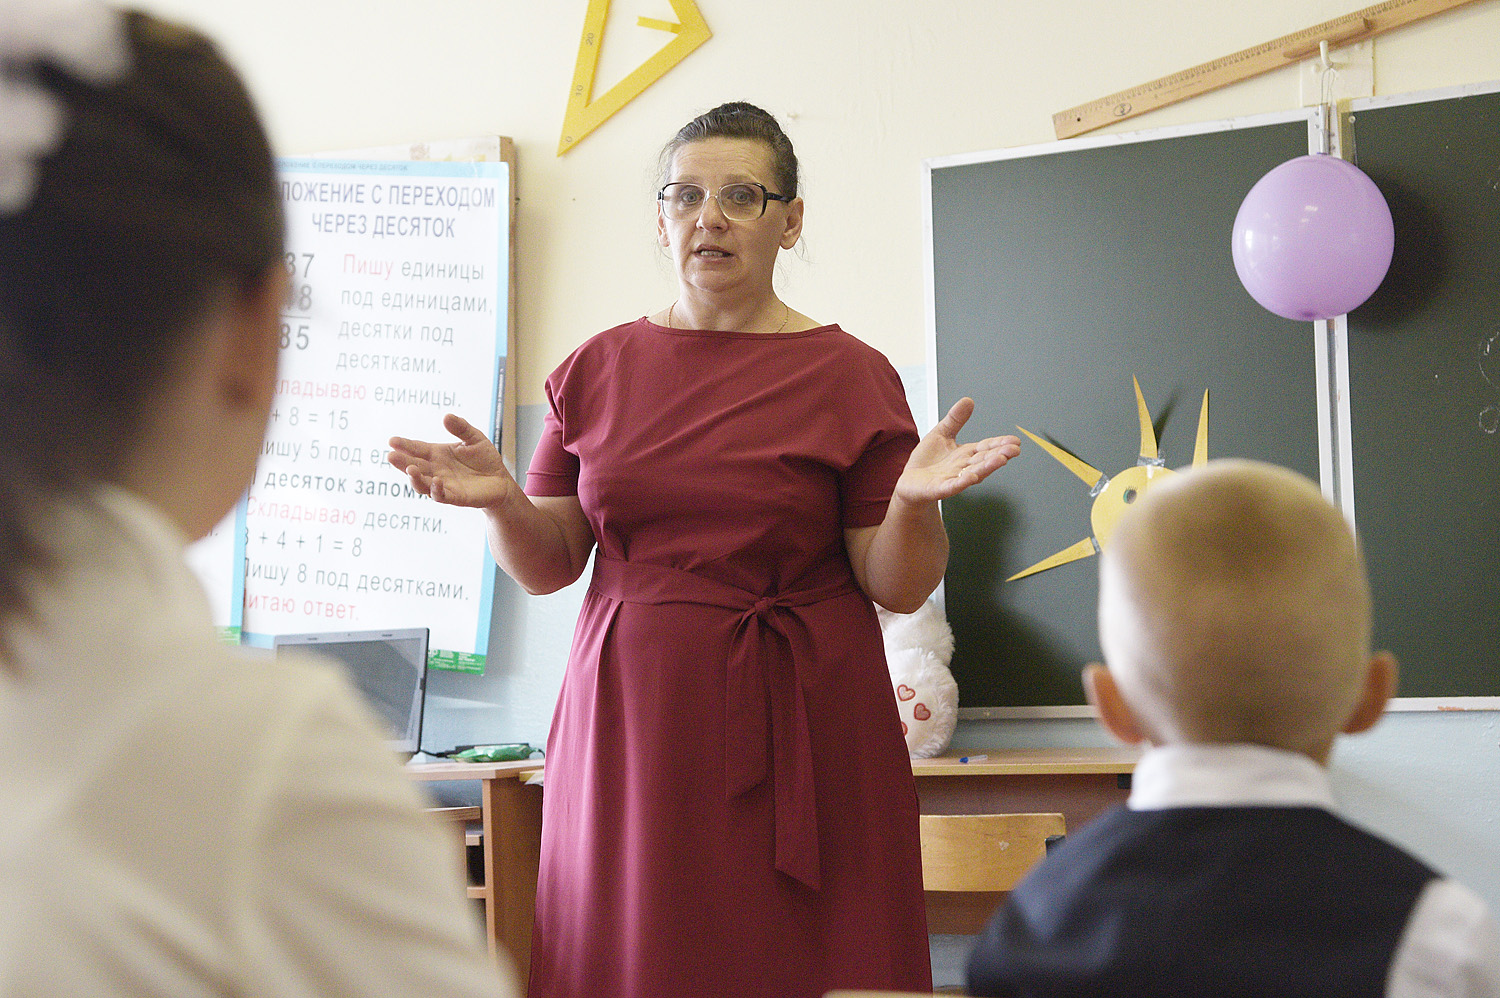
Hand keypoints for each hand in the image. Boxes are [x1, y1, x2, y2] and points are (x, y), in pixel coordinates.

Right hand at [386, 413, 516, 508]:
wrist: (501, 480)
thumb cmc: (485, 459)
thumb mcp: (474, 438)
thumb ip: (461, 428)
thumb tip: (446, 416)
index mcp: (437, 454)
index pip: (417, 449)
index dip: (404, 445)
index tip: (392, 441)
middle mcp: (436, 470)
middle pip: (414, 466)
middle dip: (402, 462)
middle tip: (391, 456)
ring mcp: (443, 484)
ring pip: (422, 484)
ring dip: (414, 478)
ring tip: (410, 469)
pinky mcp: (455, 497)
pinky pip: (441, 496)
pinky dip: (436, 490)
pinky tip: (437, 481)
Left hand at [894, 397, 1019, 504]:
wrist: (910, 482)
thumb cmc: (927, 461)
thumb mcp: (941, 434)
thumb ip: (955, 419)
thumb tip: (968, 400)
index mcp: (965, 454)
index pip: (986, 448)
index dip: (1000, 444)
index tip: (1015, 441)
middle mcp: (963, 468)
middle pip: (983, 460)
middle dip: (999, 454)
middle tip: (1015, 449)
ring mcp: (952, 479)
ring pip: (973, 474)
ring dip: (987, 468)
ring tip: (1001, 460)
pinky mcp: (938, 489)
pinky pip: (951, 487)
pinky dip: (961, 483)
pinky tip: (970, 478)